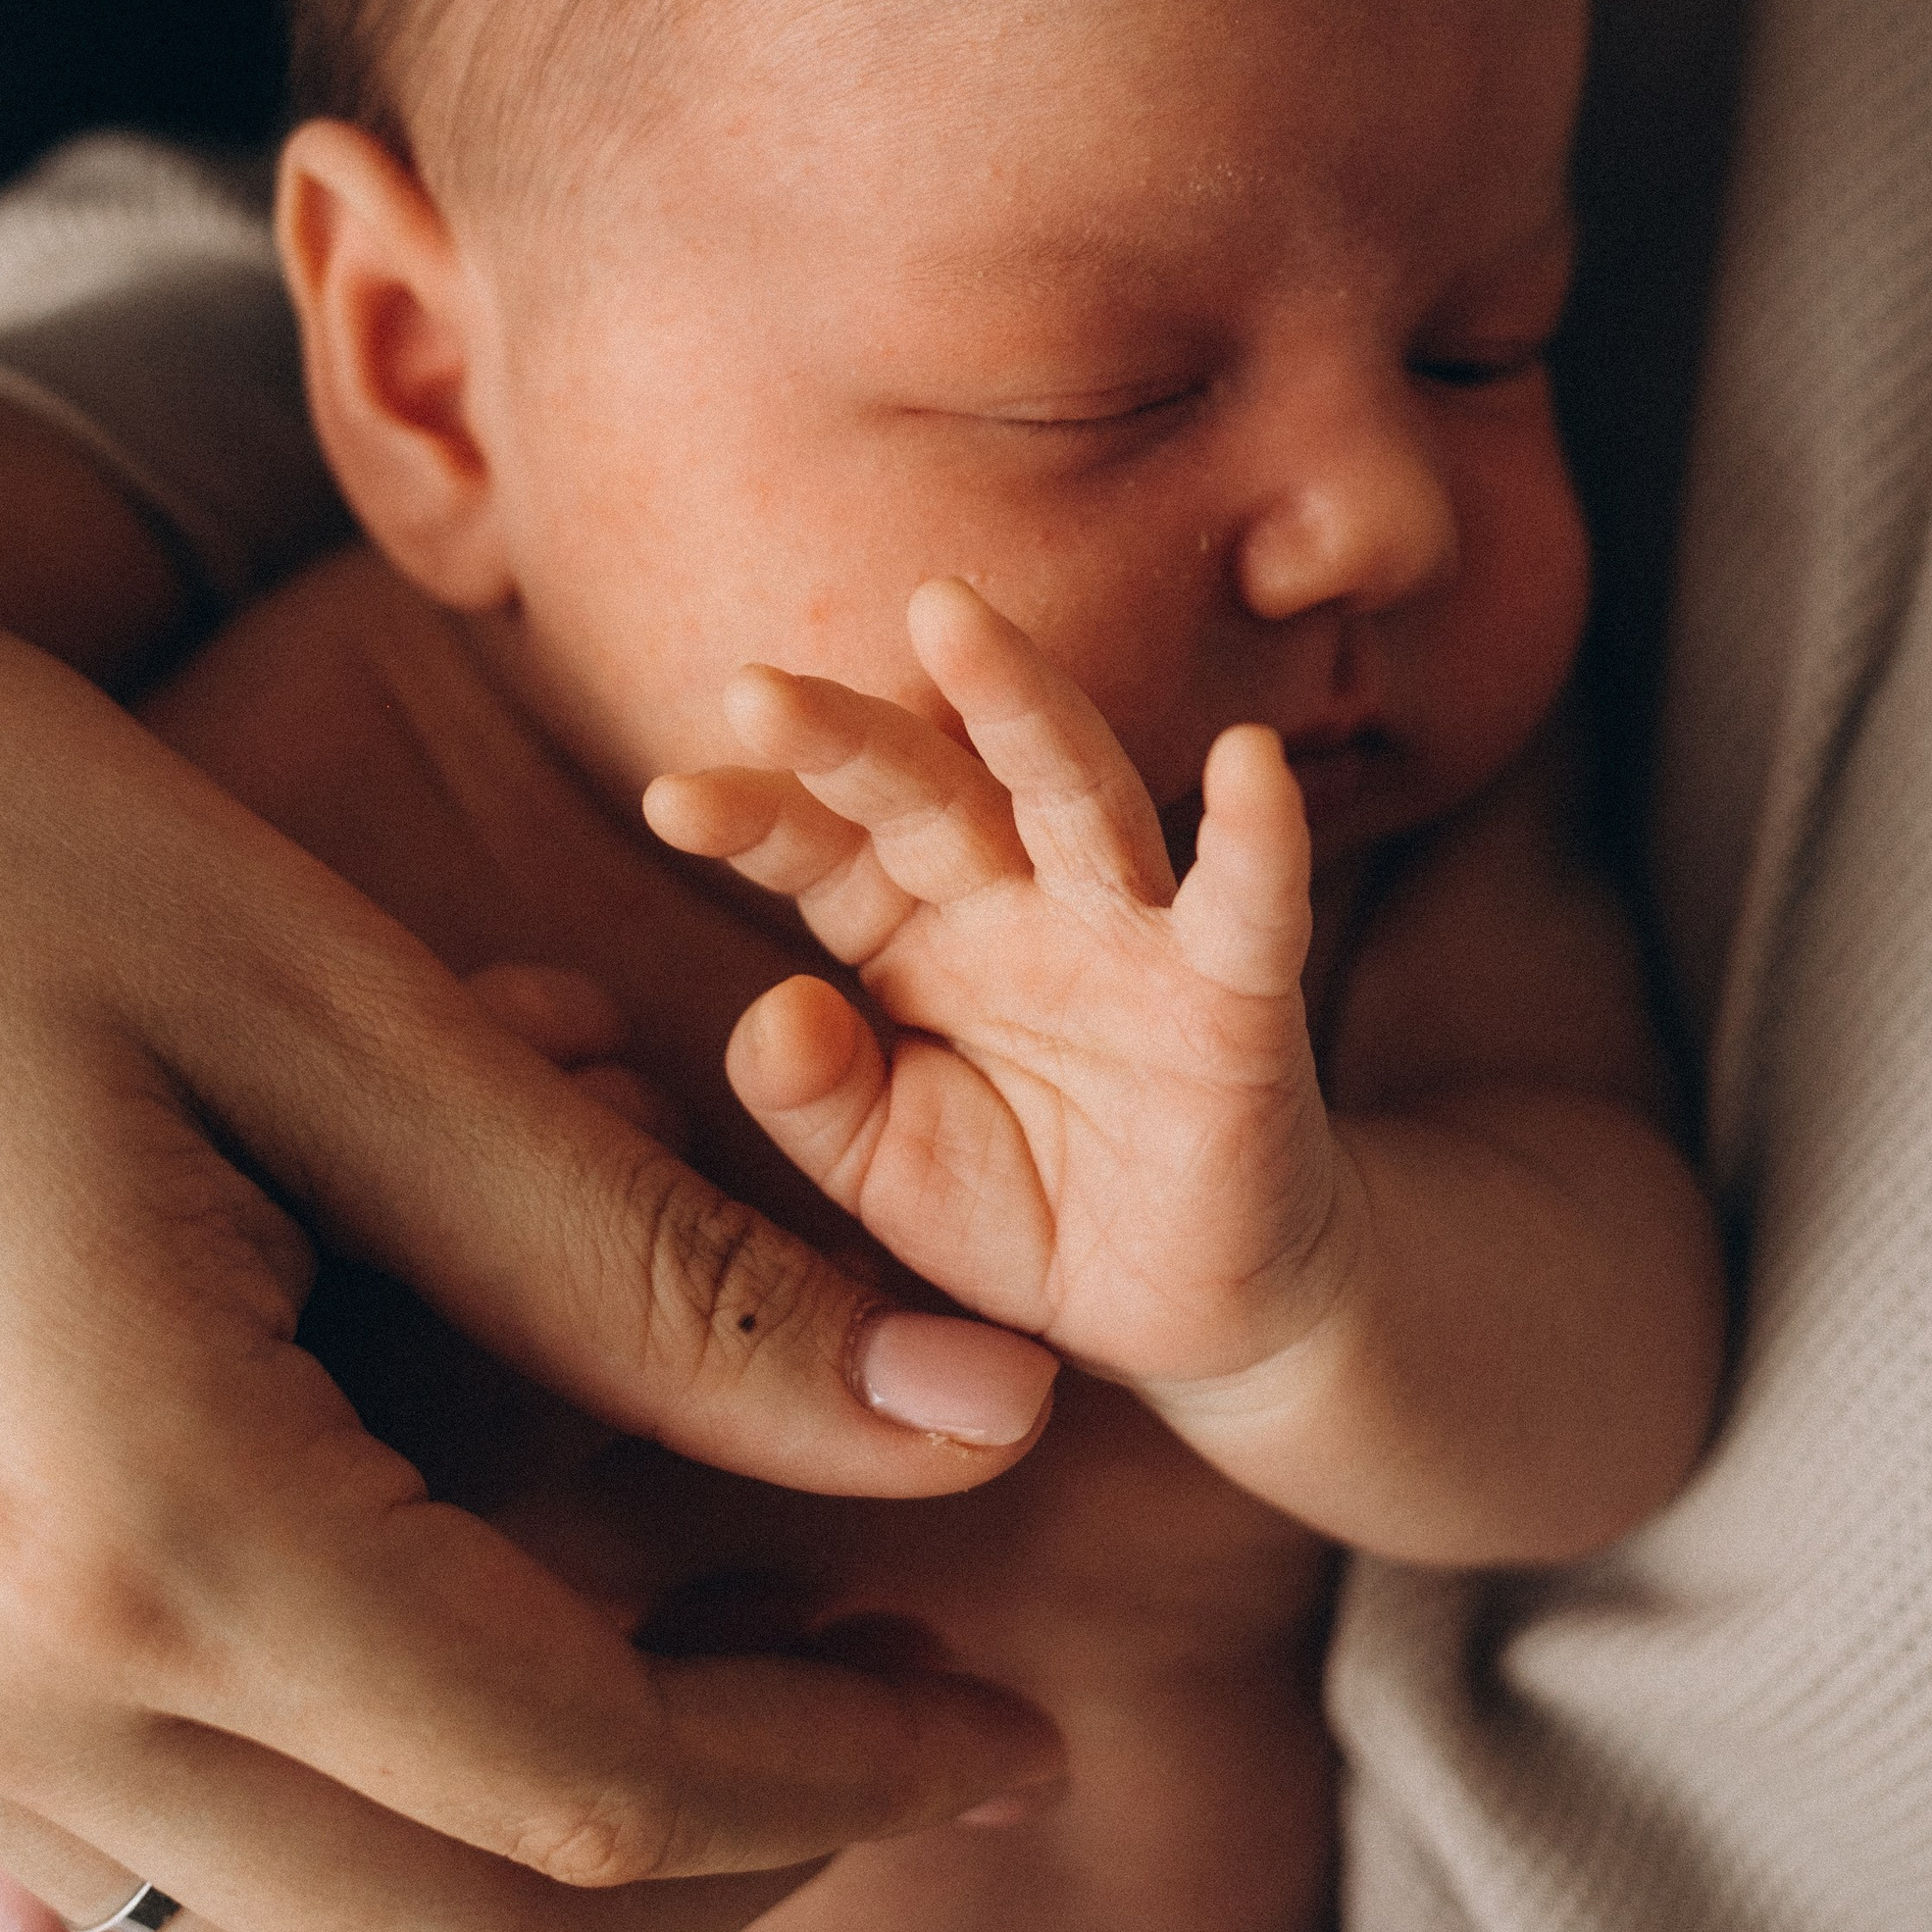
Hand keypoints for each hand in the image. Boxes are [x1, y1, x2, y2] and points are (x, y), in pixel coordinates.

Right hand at [0, 558, 1060, 1931]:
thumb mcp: (350, 1028)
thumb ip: (659, 1273)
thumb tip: (971, 1423)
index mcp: (144, 1530)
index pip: (590, 1779)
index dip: (848, 1775)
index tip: (1025, 1728)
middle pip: (469, 1922)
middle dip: (747, 1841)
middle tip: (923, 1687)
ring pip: (319, 1915)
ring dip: (572, 1816)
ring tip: (761, 1629)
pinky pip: (176, 1828)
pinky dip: (389, 1763)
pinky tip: (509, 1577)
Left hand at [645, 579, 1353, 1401]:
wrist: (1179, 1312)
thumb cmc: (1022, 1211)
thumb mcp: (880, 1170)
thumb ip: (815, 1100)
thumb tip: (779, 1010)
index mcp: (919, 932)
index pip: (827, 849)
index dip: (759, 817)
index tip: (672, 801)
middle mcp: (1020, 902)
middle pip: (933, 789)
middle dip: (851, 736)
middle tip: (760, 686)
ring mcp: (1133, 935)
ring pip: (1076, 795)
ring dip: (1020, 705)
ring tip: (951, 619)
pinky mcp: (1238, 996)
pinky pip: (1252, 907)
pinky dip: (1258, 836)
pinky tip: (1250, 760)